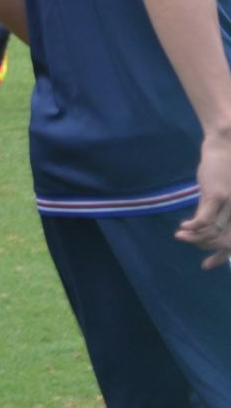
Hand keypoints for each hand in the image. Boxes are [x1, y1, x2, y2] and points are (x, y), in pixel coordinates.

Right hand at [176, 132, 230, 269]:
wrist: (227, 142)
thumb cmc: (224, 165)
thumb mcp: (219, 190)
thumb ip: (213, 207)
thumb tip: (201, 225)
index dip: (221, 255)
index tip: (208, 264)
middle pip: (225, 240)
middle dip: (209, 250)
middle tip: (193, 250)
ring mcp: (230, 203)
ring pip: (213, 232)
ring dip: (196, 239)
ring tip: (182, 237)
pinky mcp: (217, 194)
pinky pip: (204, 219)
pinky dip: (192, 228)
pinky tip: (183, 229)